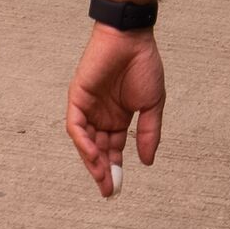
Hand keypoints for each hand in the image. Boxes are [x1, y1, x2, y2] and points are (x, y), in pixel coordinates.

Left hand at [65, 24, 164, 195]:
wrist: (131, 38)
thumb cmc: (143, 65)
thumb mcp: (153, 105)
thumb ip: (149, 132)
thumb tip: (148, 161)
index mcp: (118, 117)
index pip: (114, 149)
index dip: (115, 168)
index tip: (118, 188)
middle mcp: (101, 115)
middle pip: (99, 149)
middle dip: (103, 171)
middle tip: (109, 190)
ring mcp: (88, 107)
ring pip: (85, 141)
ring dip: (92, 161)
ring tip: (103, 178)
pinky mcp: (77, 98)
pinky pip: (76, 126)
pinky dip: (84, 143)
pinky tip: (94, 156)